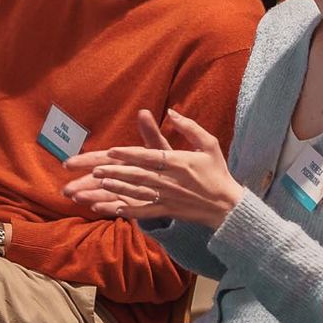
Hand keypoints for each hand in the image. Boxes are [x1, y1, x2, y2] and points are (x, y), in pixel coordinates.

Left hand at [61, 108, 243, 228]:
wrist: (226, 205)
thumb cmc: (216, 171)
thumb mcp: (209, 144)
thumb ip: (190, 127)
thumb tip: (171, 112)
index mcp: (180, 162)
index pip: (149, 156)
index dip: (129, 154)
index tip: (111, 150)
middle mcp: (171, 180)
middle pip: (138, 175)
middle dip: (115, 171)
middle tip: (95, 169)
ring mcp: (168, 197)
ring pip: (138, 192)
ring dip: (118, 187)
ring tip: (99, 183)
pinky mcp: (167, 210)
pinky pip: (144, 211)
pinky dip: (128, 210)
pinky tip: (112, 207)